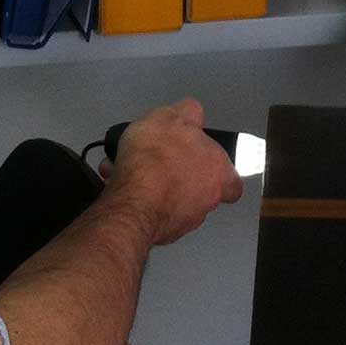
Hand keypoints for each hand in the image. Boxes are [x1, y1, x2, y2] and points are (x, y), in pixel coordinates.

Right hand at [105, 98, 244, 244]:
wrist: (133, 201)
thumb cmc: (158, 156)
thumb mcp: (172, 116)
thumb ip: (186, 112)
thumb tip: (192, 113)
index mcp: (219, 174)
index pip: (231, 180)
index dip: (215, 170)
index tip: (196, 161)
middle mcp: (206, 203)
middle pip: (195, 188)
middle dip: (172, 174)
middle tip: (149, 159)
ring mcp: (183, 222)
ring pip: (167, 198)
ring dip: (149, 184)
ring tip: (122, 167)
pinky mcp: (157, 232)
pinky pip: (147, 209)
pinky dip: (134, 197)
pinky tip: (115, 182)